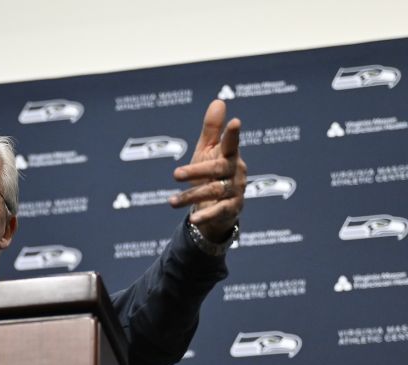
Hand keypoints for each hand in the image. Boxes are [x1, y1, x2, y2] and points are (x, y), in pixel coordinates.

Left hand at [168, 99, 246, 241]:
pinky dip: (206, 215)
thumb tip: (218, 101)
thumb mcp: (208, 151)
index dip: (233, 133)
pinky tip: (194, 220)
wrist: (218, 205)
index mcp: (230, 155)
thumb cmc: (212, 172)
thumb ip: (212, 129)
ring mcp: (235, 190)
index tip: (235, 122)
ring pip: (213, 191)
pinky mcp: (232, 208)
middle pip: (217, 168)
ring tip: (171, 202)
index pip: (231, 142)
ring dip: (191, 196)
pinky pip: (219, 211)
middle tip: (175, 174)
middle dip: (196, 171)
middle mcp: (236, 171)